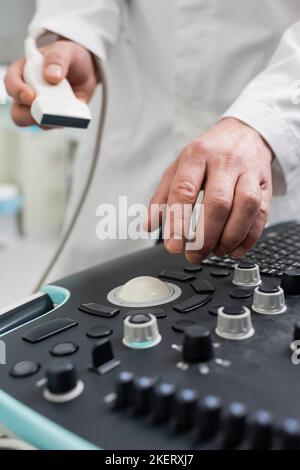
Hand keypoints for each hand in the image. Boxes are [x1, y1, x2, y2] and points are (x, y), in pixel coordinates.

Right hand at [5, 39, 97, 126]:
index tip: (30, 95)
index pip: (11, 82)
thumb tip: (52, 76)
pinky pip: (56, 126)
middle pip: (18, 113)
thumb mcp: (65, 50)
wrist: (86, 71)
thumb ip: (57, 58)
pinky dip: (63, 122)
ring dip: (49, 121)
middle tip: (43, 111)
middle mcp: (28, 93)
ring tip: (63, 113)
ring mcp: (41, 108)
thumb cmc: (69, 58)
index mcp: (23, 72)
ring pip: (36, 123)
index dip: (17, 91)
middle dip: (27, 115)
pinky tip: (72, 115)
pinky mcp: (55, 118)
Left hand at [146, 117, 272, 262]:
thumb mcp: (179, 167)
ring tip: (215, 251)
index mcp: (197, 155)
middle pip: (218, 203)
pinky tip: (235, 249)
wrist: (244, 133)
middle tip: (194, 255)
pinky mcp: (265, 185)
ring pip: (245, 207)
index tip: (174, 247)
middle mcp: (225, 162)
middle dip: (205, 236)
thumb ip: (162, 197)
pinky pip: (262, 214)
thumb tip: (150, 225)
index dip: (178, 222)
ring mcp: (248, 172)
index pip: (185, 190)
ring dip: (230, 237)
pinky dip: (249, 237)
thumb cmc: (208, 154)